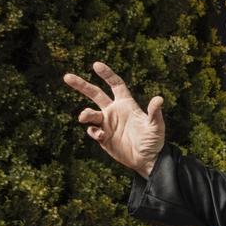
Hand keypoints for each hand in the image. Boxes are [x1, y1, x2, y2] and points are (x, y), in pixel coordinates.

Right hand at [63, 62, 163, 177]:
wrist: (147, 160)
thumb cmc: (154, 141)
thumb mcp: (156, 127)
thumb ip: (155, 113)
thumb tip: (159, 99)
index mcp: (127, 104)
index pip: (115, 85)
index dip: (107, 74)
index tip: (96, 65)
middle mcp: (114, 111)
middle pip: (95, 93)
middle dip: (81, 85)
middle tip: (67, 77)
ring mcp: (107, 124)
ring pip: (90, 113)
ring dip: (85, 114)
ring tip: (84, 117)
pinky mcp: (103, 137)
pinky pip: (92, 130)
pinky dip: (93, 131)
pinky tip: (101, 136)